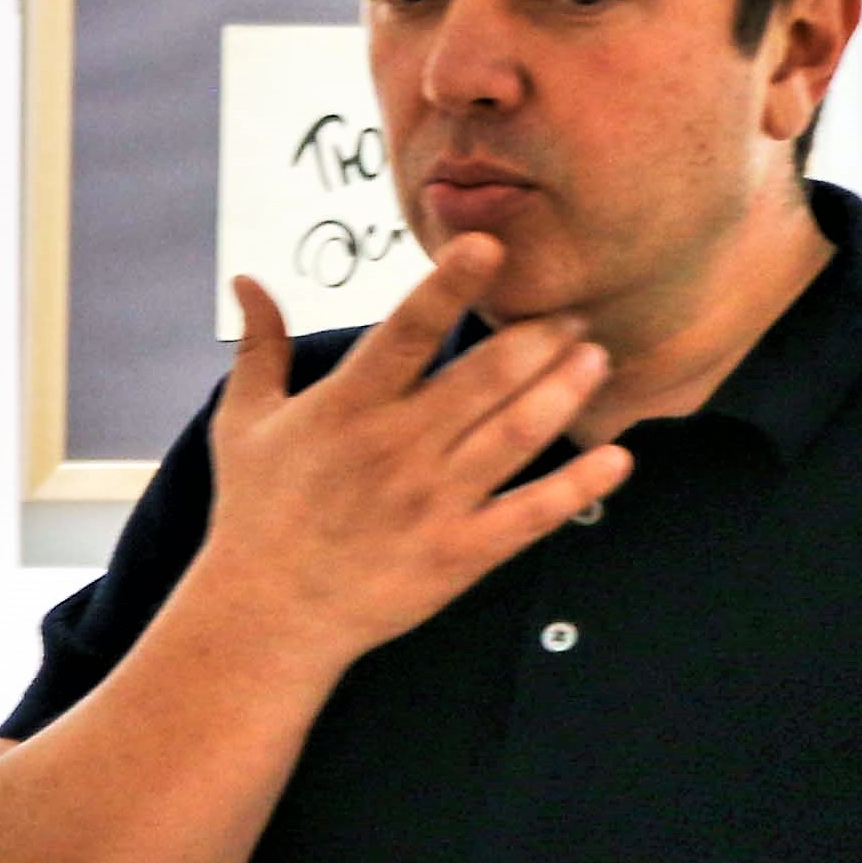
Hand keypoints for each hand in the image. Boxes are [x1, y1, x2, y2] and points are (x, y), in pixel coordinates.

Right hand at [186, 233, 633, 676]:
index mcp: (348, 406)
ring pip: (517, 433)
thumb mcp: (244, 423)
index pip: (408, 332)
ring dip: (566, 391)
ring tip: (596, 357)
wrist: (268, 616)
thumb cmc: (256, 514)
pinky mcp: (459, 552)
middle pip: (484, 376)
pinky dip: (577, 486)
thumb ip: (258, 346)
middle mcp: (397, 447)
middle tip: (574, 311)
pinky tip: (616, 458)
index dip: (449, 286)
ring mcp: (433, 501)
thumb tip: (247, 279)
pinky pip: (530, 513)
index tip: (489, 246)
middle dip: (539, 337)